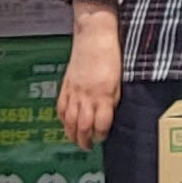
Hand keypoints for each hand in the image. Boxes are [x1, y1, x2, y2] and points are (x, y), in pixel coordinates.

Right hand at [57, 11, 122, 147]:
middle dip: (84, 140)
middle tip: (88, 147)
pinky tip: (66, 124)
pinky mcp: (65, 85)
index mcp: (103, 95)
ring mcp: (73, 90)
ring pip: (69, 119)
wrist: (94, 35)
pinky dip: (63, 118)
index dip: (101, 134)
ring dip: (72, 133)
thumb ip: (113, 100)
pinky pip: (61, 107)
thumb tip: (109, 116)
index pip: (101, 123)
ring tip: (77, 141)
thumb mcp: (120, 80)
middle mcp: (86, 95)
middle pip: (82, 126)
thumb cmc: (111, 56)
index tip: (103, 138)